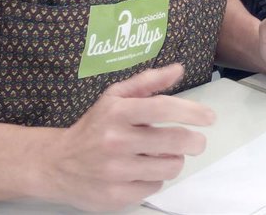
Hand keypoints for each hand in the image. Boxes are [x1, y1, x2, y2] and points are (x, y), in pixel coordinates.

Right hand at [39, 63, 212, 211]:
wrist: (55, 164)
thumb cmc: (93, 127)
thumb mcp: (114, 97)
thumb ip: (147, 81)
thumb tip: (178, 69)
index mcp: (117, 113)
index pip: (162, 108)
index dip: (191, 112)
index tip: (209, 117)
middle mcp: (115, 141)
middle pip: (173, 141)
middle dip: (194, 141)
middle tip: (197, 142)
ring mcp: (115, 171)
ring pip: (169, 166)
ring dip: (174, 160)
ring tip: (164, 155)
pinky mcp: (115, 196)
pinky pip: (154, 186)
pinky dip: (155, 178)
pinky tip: (142, 170)